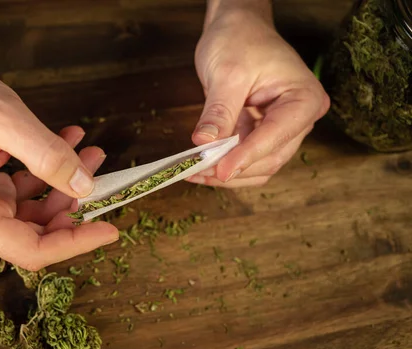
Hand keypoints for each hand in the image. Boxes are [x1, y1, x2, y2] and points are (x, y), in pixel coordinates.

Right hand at [0, 39, 117, 269]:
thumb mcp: (2, 119)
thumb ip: (46, 155)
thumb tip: (84, 187)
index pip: (32, 250)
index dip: (75, 243)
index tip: (110, 229)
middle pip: (38, 234)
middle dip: (74, 206)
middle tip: (97, 169)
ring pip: (36, 213)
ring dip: (65, 184)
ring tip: (87, 150)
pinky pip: (26, 194)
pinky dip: (48, 173)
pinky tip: (66, 143)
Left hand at [187, 3, 329, 187]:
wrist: (236, 26)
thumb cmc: (239, 39)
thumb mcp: (227, 73)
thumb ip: (219, 111)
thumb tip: (204, 143)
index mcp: (304, 99)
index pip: (276, 137)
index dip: (246, 157)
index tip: (219, 170)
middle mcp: (299, 119)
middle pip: (270, 158)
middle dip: (234, 168)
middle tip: (197, 171)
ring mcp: (281, 129)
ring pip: (258, 166)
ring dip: (226, 173)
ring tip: (193, 171)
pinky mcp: (262, 133)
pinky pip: (246, 159)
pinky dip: (224, 165)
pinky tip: (200, 167)